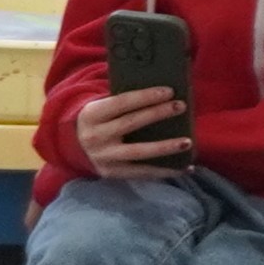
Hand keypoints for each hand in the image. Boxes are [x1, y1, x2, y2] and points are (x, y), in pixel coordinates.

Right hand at [73, 86, 192, 177]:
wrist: (75, 145)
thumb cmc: (99, 120)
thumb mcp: (101, 106)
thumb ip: (123, 101)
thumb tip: (161, 93)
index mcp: (92, 114)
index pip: (122, 102)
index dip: (146, 96)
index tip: (169, 91)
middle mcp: (95, 137)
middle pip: (131, 123)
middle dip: (158, 113)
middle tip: (181, 106)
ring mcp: (104, 157)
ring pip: (139, 152)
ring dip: (165, 147)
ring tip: (187, 142)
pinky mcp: (113, 173)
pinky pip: (142, 172)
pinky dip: (165, 171)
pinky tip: (185, 167)